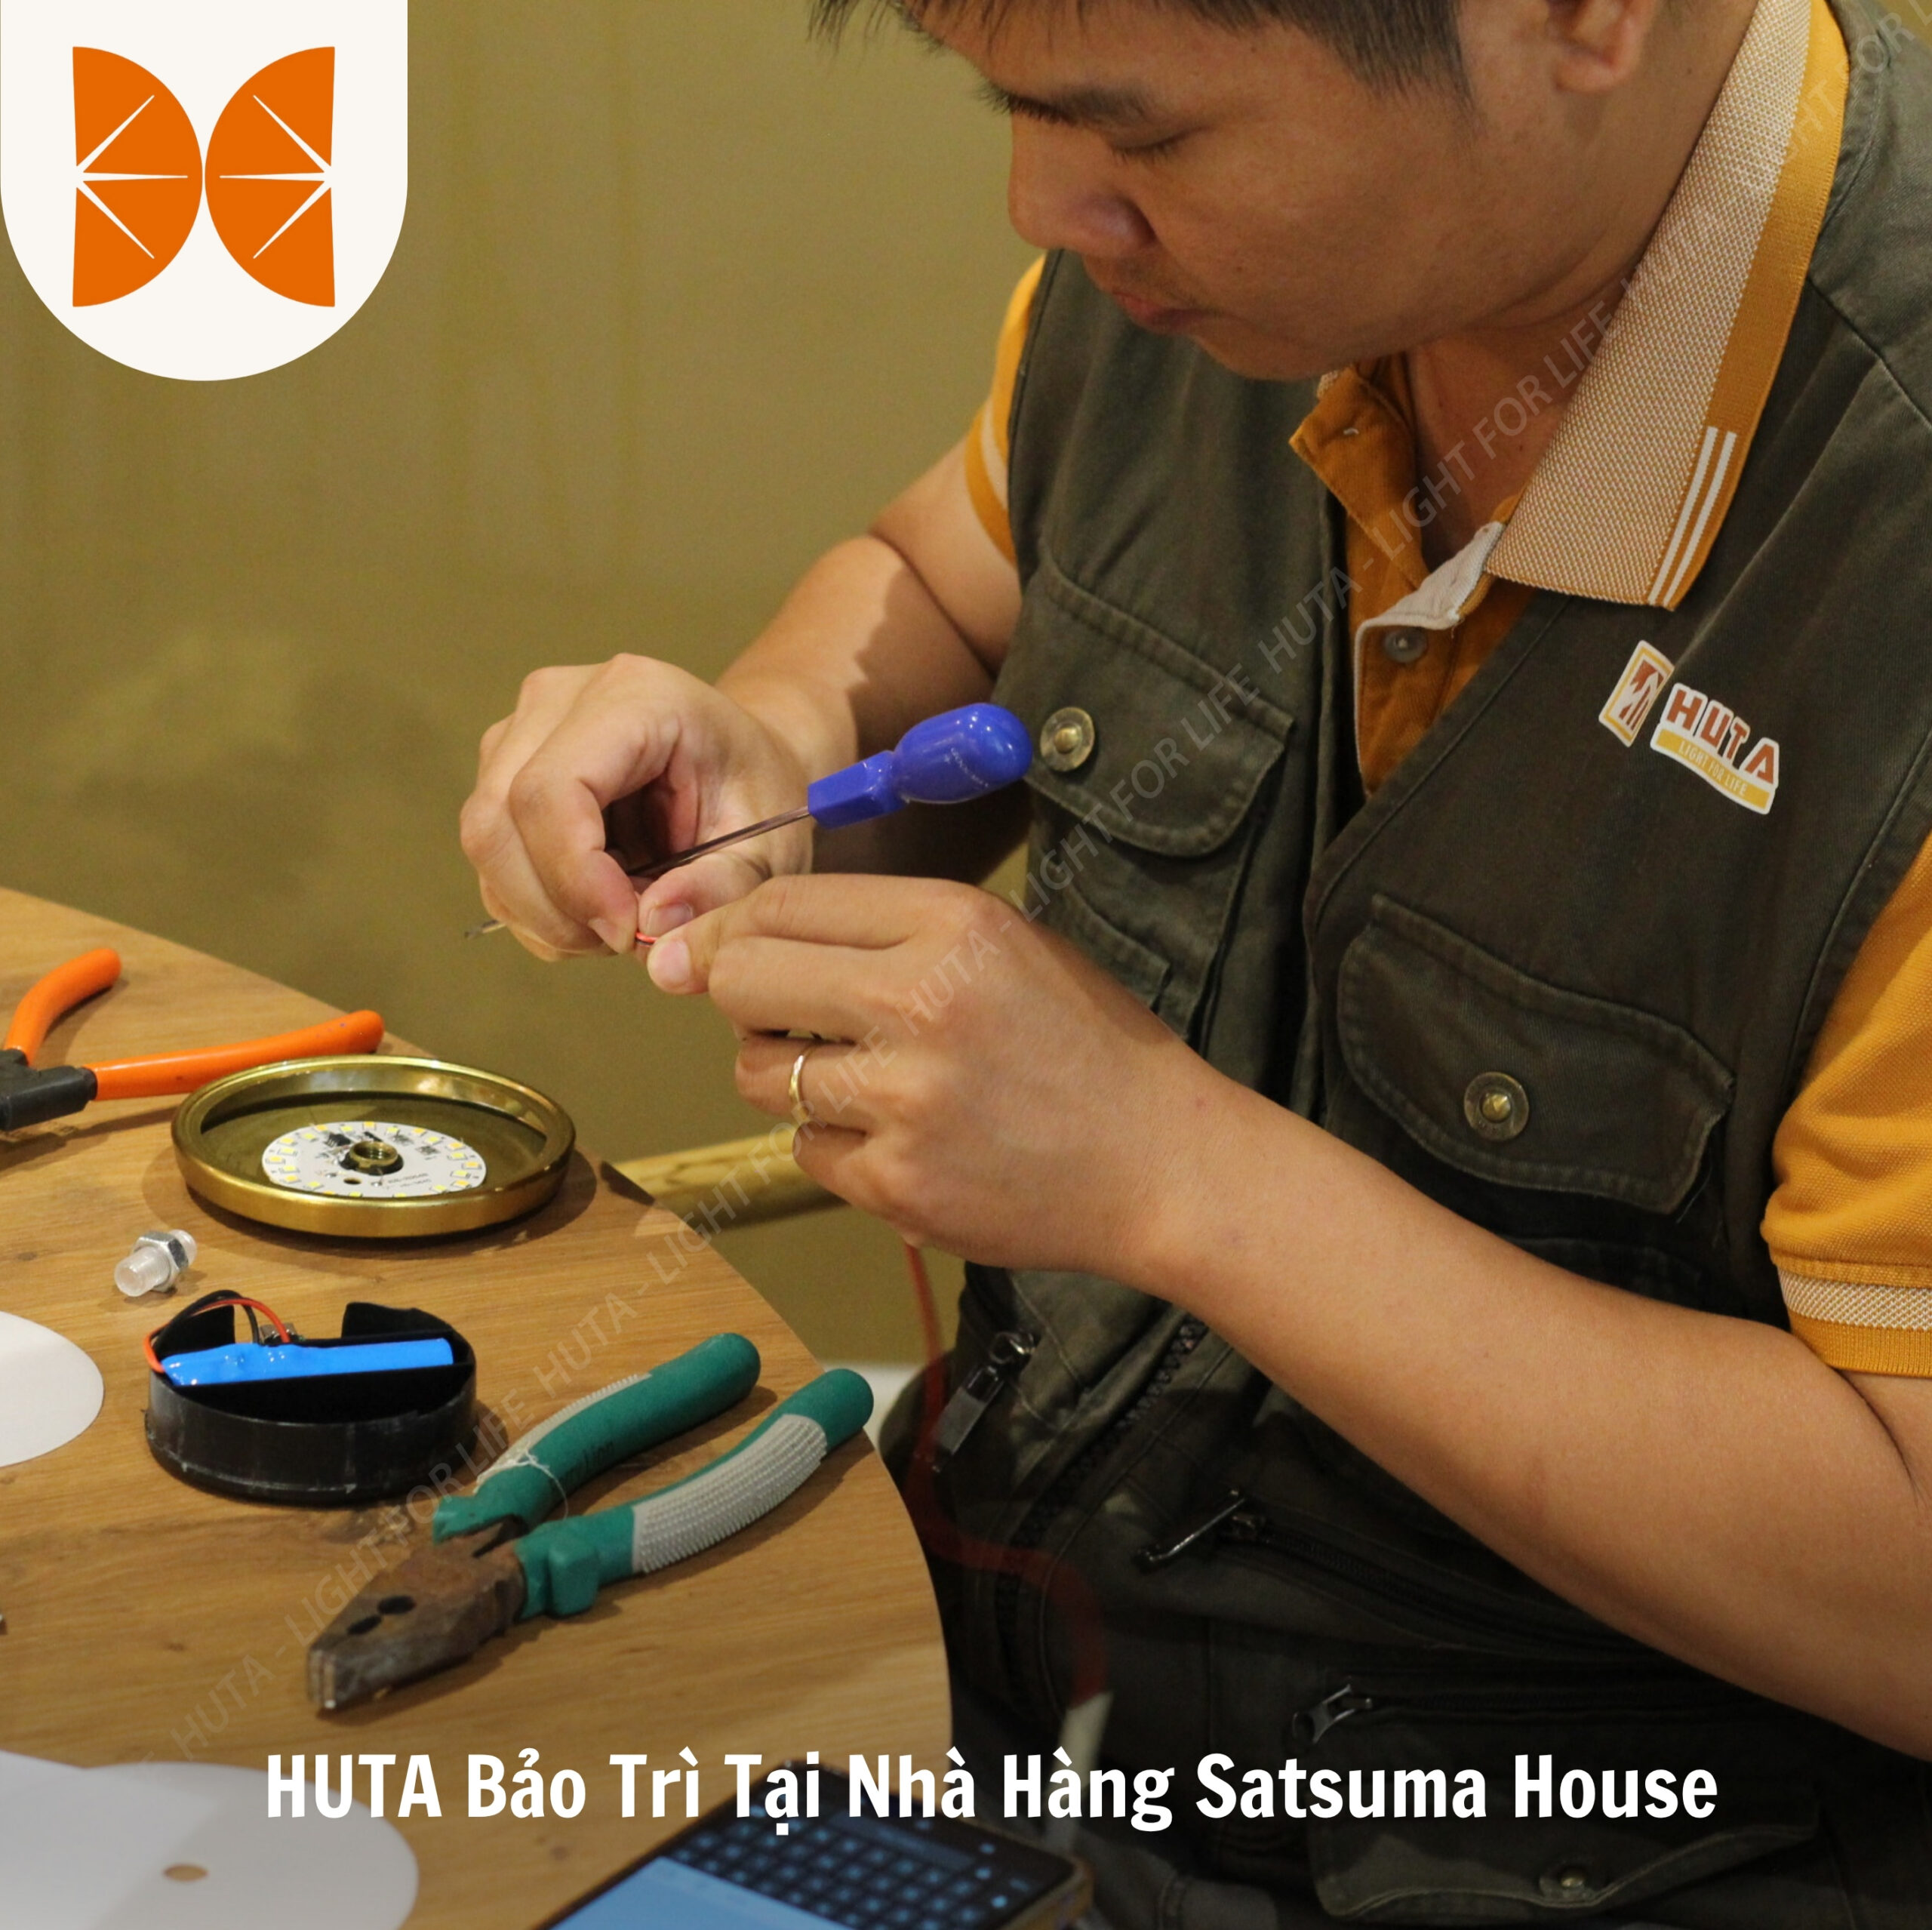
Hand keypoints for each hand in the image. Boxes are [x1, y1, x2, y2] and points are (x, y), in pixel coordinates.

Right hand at [458, 655, 814, 958]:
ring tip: (620, 920)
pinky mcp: (502, 769)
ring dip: (546, 912)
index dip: (575, 878)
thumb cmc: (755, 793)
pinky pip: (492, 858)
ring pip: (486, 843)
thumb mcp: (768, 848)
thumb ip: (721, 891)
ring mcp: (520, 730)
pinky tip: (597, 906)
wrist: (738, 761)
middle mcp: (559, 699)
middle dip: (555, 906)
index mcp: (633, 697)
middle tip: (625, 939)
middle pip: (498, 819)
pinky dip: (537, 906)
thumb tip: (651, 931)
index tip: (626, 932)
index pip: (552, 790)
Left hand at [646, 872, 1214, 1273]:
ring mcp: (905, 1101)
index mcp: (953, 925)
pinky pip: (805, 1150)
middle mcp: (921, 1003)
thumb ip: (883, 929)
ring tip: (859, 1078)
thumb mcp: (1004, 943)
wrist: (1160, 1162)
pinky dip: (834, 1144)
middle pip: (743, 980)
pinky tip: (900, 1137)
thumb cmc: (1082, 1044)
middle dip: (736, 994)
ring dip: (784, 1075)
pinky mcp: (896, 1185)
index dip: (724, 927)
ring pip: (759, 1073)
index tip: (701, 949)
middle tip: (770, 1012)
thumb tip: (737, 939)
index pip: (781, 904)